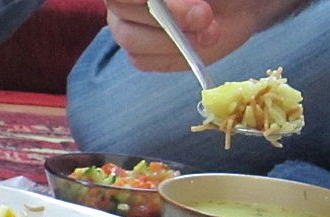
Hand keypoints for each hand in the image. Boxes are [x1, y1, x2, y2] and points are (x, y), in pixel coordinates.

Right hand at [103, 0, 306, 70]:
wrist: (240, 0)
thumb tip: (190, 10)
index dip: (155, 7)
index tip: (199, 11)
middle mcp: (124, 6)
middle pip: (124, 22)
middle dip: (171, 27)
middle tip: (210, 23)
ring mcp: (129, 29)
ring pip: (135, 47)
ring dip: (176, 46)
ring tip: (211, 34)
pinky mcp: (142, 53)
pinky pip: (144, 63)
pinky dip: (173, 59)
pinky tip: (197, 46)